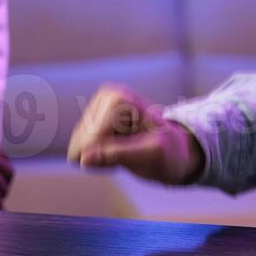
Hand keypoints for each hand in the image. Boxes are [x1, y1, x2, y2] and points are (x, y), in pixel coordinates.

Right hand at [66, 84, 204, 184]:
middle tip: (133, 152)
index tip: (138, 150)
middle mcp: (104, 97)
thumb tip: (83, 159)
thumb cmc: (168, 151)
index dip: (111, 155)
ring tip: (128, 151)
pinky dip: (98, 157)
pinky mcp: (91, 122)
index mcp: (118, 98)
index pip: (94, 139)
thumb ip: (117, 155)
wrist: (175, 151)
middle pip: (83, 141)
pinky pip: (80, 149)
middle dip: (104, 156)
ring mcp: (97, 108)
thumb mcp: (150, 155)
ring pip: (79, 147)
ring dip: (102, 158)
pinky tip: (118, 151)